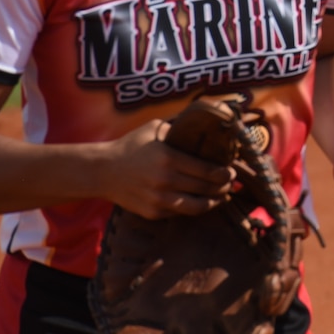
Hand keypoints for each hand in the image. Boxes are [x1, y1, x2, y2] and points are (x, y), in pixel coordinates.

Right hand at [100, 121, 235, 218]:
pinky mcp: (152, 212)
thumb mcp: (155, 128)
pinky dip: (192, 208)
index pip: (208, 171)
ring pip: (196, 207)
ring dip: (213, 202)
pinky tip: (200, 201)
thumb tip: (207, 120)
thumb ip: (180, 126)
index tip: (232, 171)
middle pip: (206, 189)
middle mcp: (165, 180)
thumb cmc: (131, 145)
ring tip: (221, 197)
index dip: (225, 173)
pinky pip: (179, 213)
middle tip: (230, 183)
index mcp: (169, 158)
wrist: (101, 171)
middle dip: (224, 187)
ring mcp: (158, 199)